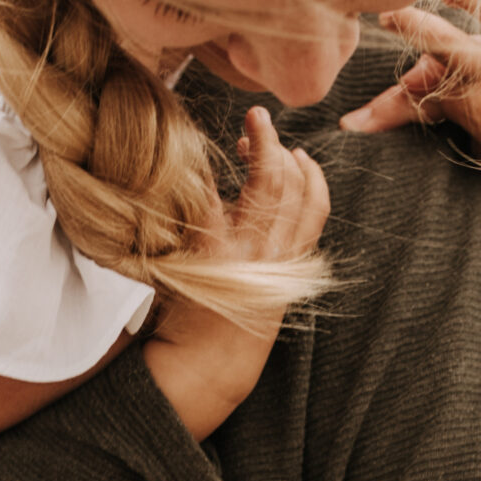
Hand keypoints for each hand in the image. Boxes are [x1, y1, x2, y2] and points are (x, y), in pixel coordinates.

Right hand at [143, 105, 329, 439]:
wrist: (212, 360)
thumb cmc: (179, 312)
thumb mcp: (164, 260)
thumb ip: (172, 215)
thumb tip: (174, 167)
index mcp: (215, 248)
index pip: (216, 182)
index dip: (221, 146)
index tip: (221, 122)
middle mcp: (255, 251)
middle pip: (274, 180)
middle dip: (266, 140)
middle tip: (254, 120)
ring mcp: (281, 260)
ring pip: (307, 196)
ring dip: (298, 162)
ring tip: (285, 146)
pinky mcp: (295, 267)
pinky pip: (316, 217)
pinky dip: (314, 188)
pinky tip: (302, 173)